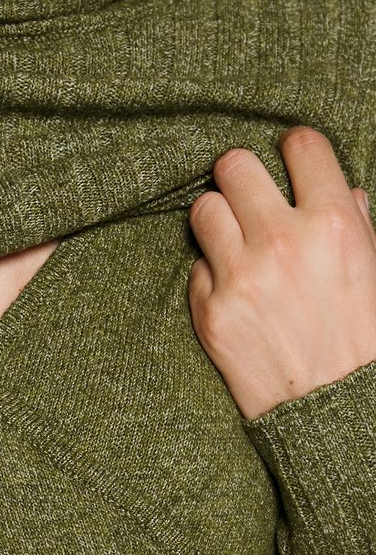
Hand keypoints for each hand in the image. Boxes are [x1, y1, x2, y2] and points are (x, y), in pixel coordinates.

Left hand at [187, 125, 375, 419]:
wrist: (331, 410)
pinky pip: (196, 266)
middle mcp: (283, 242)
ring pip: (203, 209)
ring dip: (218, 219)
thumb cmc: (361, 338)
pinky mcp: (210, 311)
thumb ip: (354, 223)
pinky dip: (211, 273)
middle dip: (241, 177)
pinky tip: (235, 291)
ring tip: (234, 240)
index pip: (300, 145)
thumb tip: (340, 188)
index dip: (293, 149)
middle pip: (235, 165)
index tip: (289, 162)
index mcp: (334, 224)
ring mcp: (241, 276)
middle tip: (247, 196)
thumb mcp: (375, 270)